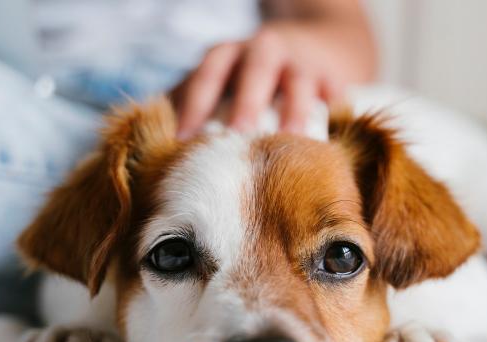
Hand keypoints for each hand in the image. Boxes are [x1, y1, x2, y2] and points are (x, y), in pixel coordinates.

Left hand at [172, 17, 375, 138]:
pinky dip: (335, 112)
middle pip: (254, 72)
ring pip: (299, 82)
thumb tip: (150, 149)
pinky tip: (332, 138)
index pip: (207, 75)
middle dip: (246, 104)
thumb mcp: (219, 82)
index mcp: (228, 55)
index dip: (194, 105)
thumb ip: (190, 105)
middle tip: (238, 138)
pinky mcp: (334, 76)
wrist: (314, 47)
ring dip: (294, 111)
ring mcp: (302, 62)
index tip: (183, 141)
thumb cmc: (249, 79)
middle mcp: (264, 51)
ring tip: (291, 141)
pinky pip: (336, 94)